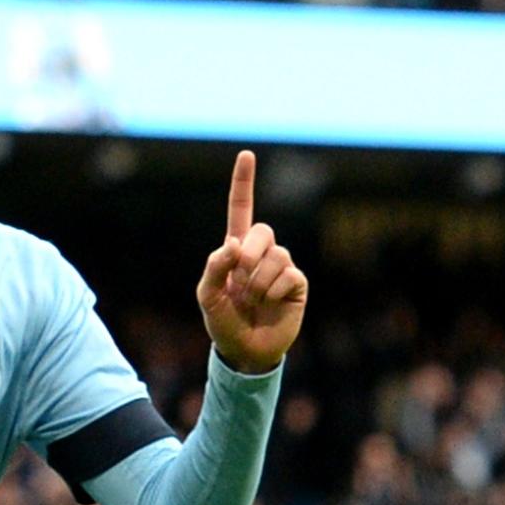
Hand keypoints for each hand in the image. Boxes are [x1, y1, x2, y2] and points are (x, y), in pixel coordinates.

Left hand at [196, 150, 307, 373]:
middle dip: (248, 256)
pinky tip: (270, 304)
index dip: (243, 183)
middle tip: (239, 284)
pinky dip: (273, 292)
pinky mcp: (297, 284)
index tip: (247, 154)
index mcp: (237, 250)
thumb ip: (214, 267)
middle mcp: (262, 253)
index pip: (241, 210)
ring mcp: (282, 267)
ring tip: (253, 300)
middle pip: (263, 231)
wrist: (244, 350)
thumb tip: (234, 244)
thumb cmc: (223, 321)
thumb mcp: (207, 295)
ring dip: (258, 282)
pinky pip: (288, 275)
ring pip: (276, 256)